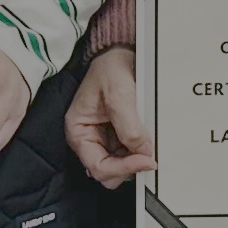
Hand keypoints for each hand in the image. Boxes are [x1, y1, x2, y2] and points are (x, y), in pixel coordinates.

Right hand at [64, 48, 152, 187]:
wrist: (120, 54)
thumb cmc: (109, 68)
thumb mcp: (118, 94)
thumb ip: (129, 125)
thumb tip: (143, 151)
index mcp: (78, 131)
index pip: (98, 166)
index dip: (123, 168)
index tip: (146, 161)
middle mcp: (89, 139)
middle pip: (110, 172)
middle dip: (129, 166)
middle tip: (149, 155)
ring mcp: (105, 139)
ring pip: (122, 166)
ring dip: (136, 158)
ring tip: (148, 140)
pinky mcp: (119, 137)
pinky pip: (131, 154)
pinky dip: (141, 150)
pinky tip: (147, 137)